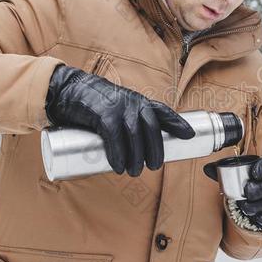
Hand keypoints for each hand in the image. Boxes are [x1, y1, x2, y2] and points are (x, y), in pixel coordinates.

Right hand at [45, 65, 194, 175]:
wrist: (71, 90)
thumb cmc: (97, 105)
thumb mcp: (120, 109)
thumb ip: (130, 124)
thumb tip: (139, 152)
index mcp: (140, 102)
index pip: (164, 112)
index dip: (178, 123)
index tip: (190, 135)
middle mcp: (133, 103)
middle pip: (152, 129)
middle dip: (156, 151)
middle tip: (153, 167)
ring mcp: (118, 107)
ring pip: (135, 135)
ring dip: (136, 157)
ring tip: (134, 172)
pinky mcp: (102, 114)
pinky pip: (114, 136)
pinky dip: (117, 154)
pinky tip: (118, 166)